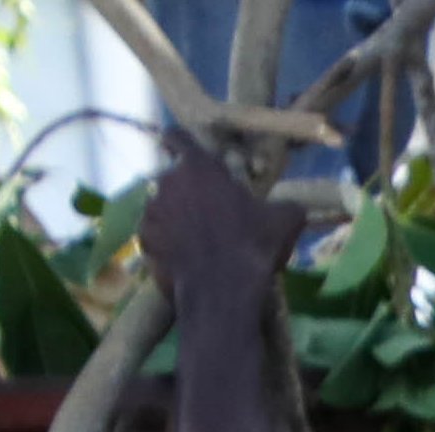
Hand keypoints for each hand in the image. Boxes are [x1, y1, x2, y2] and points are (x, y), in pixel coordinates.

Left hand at [147, 143, 290, 320]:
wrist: (223, 291)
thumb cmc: (253, 245)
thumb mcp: (286, 221)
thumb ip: (284, 205)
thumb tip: (291, 208)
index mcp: (198, 167)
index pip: (177, 137)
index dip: (182, 143)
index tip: (189, 153)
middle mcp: (166, 181)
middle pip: (172, 177)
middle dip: (186, 189)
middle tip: (208, 211)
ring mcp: (150, 211)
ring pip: (161, 206)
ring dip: (175, 216)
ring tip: (196, 239)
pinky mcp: (143, 240)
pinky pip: (155, 234)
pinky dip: (166, 242)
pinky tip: (185, 257)